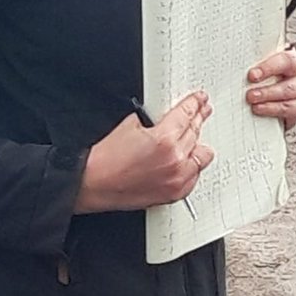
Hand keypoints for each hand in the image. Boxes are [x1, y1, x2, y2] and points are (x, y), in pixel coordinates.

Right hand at [75, 91, 213, 213]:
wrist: (93, 183)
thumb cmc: (106, 159)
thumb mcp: (130, 124)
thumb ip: (154, 119)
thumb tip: (164, 116)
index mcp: (164, 139)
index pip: (187, 114)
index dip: (195, 103)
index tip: (199, 100)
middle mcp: (175, 161)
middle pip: (196, 132)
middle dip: (198, 119)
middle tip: (202, 111)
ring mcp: (176, 180)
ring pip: (201, 156)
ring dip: (197, 144)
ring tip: (193, 136)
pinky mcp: (173, 194)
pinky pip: (194, 177)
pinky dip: (191, 167)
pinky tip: (187, 160)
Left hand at [246, 43, 295, 129]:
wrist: (272, 90)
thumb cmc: (265, 74)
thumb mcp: (261, 65)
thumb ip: (255, 64)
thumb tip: (235, 65)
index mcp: (293, 59)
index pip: (285, 60)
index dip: (269, 68)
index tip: (252, 76)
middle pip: (289, 85)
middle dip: (267, 91)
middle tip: (250, 95)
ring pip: (290, 101)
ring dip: (269, 103)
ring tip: (253, 104)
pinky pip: (290, 111)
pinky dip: (273, 111)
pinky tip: (260, 109)